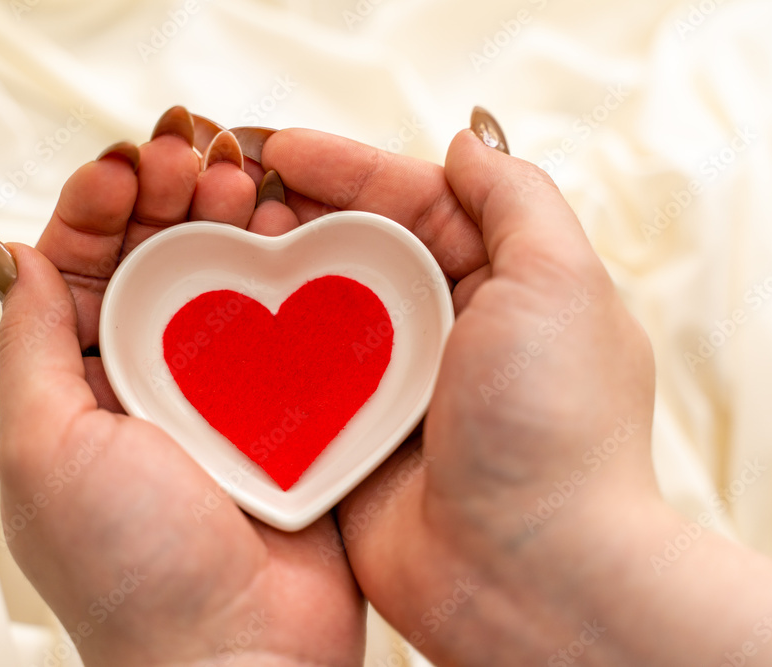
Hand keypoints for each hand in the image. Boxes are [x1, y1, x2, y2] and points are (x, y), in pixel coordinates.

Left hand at [0, 107, 362, 666]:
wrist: (241, 658)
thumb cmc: (132, 572)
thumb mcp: (46, 448)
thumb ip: (28, 345)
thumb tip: (11, 252)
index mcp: (82, 387)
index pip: (80, 271)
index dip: (95, 210)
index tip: (121, 171)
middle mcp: (154, 383)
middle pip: (157, 262)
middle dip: (167, 199)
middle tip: (191, 160)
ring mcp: (228, 392)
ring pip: (226, 280)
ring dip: (230, 221)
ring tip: (244, 185)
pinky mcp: (293, 408)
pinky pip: (290, 322)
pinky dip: (290, 270)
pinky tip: (295, 234)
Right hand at [260, 124, 771, 664]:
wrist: (527, 574)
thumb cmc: (553, 427)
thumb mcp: (559, 283)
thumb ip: (516, 200)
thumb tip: (467, 141)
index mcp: (498, 286)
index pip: (413, 202)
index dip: (346, 167)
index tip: (278, 149)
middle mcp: (443, 332)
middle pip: (355, 250)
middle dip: (296, 214)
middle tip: (229, 192)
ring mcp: (392, 388)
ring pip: (317, 310)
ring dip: (268, 275)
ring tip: (212, 244)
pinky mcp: (350, 441)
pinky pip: (295, 381)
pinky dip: (260, 349)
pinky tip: (218, 321)